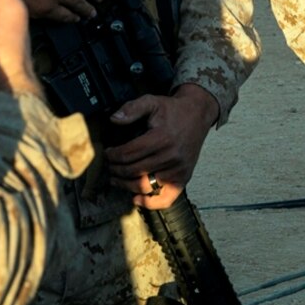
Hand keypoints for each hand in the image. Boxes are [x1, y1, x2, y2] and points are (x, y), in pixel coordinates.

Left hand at [104, 84, 219, 209]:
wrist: (197, 114)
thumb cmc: (172, 110)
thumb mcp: (152, 102)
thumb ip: (132, 109)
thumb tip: (113, 119)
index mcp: (161, 138)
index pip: (129, 153)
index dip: (113, 155)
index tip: (107, 153)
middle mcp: (171, 157)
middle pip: (134, 170)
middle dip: (116, 170)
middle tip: (109, 166)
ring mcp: (178, 170)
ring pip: (145, 186)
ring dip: (125, 185)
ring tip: (116, 180)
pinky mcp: (184, 178)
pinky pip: (166, 198)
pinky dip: (150, 203)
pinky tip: (136, 198)